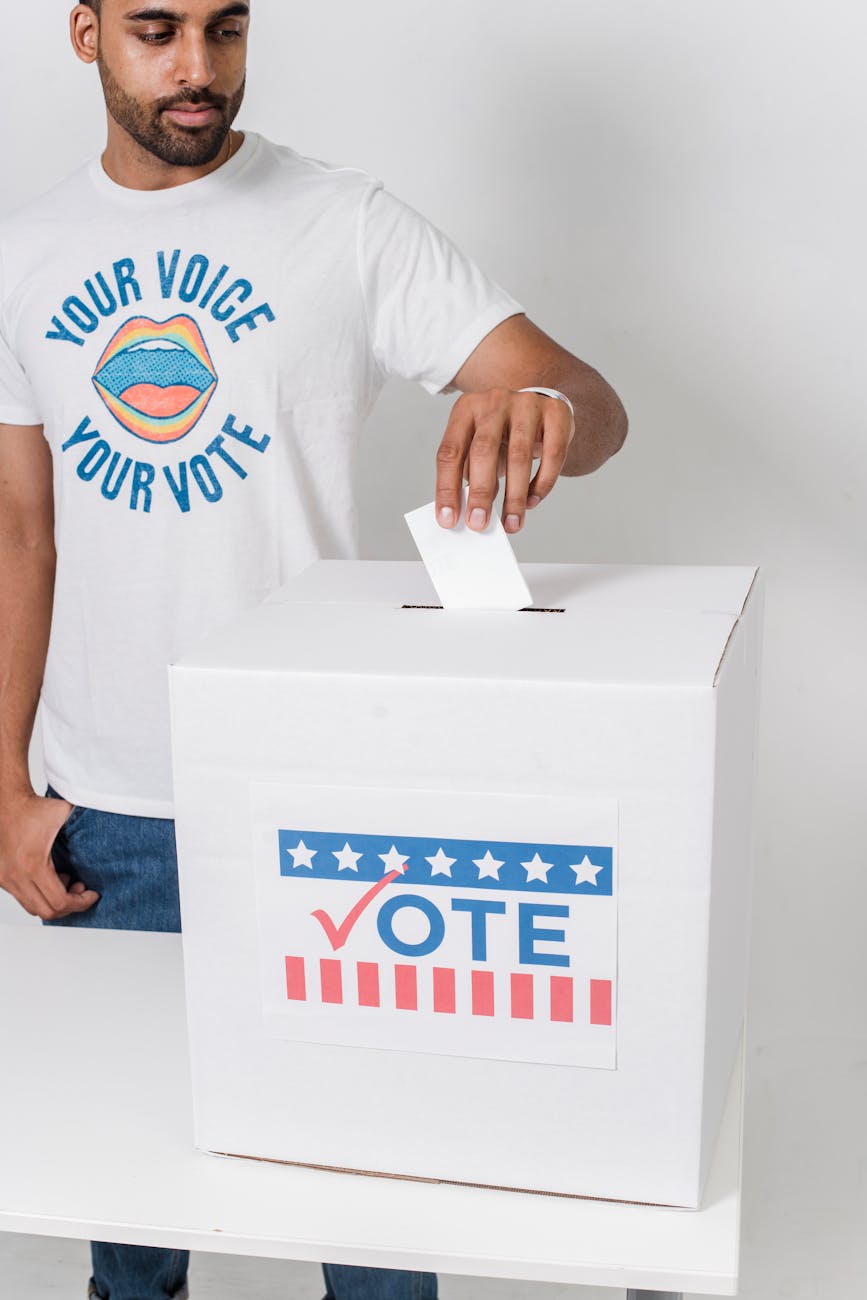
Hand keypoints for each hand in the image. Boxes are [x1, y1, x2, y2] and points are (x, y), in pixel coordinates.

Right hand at [0, 793, 99, 920]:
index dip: (81, 902)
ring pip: (34, 908)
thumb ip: (85, 822)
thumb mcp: (64, 813)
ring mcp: (6, 880)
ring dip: (54, 902)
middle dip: (70, 905)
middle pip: (48, 911)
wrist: (6, 804)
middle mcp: (17, 877)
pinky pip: (23, 899)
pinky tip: (51, 879)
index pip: (60, 901)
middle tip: (81, 890)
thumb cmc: (33, 808)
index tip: (92, 895)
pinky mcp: (2, 878)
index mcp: (33, 865)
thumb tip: (108, 823)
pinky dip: (40, 896)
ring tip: (67, 883)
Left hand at [435, 387, 573, 533]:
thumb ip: (471, 473)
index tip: (448, 519)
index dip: (447, 488)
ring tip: (511, 523)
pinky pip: (552, 454)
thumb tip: (470, 512)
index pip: (450, 452)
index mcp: (466, 409)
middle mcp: (494, 401)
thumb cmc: (503, 432)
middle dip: (480, 493)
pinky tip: (532, 502)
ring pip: (519, 457)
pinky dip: (542, 483)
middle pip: (484, 451)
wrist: (540, 402)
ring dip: (514, 497)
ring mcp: (526, 404)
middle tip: (479, 523)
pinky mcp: (556, 413)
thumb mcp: (479, 446)